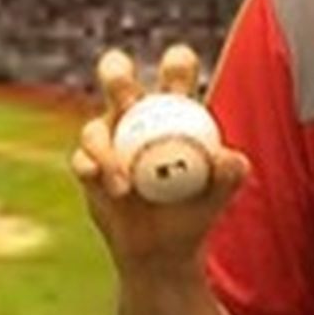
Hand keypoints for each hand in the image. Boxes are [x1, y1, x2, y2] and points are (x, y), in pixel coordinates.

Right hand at [71, 45, 249, 274]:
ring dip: (105, 150)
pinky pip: (83, 160)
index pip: (175, 71)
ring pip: (93, 126)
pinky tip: (115, 188)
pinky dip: (96, 171)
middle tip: (128, 99)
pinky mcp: (89, 166)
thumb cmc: (194, 212)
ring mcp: (109, 140)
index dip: (177, 63)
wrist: (163, 252)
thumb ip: (230, 175)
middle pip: (117, 79)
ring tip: (124, 185)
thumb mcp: (219, 195)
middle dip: (115, 75)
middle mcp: (136, 117)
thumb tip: (229, 158)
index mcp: (174, 110)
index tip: (179, 69)